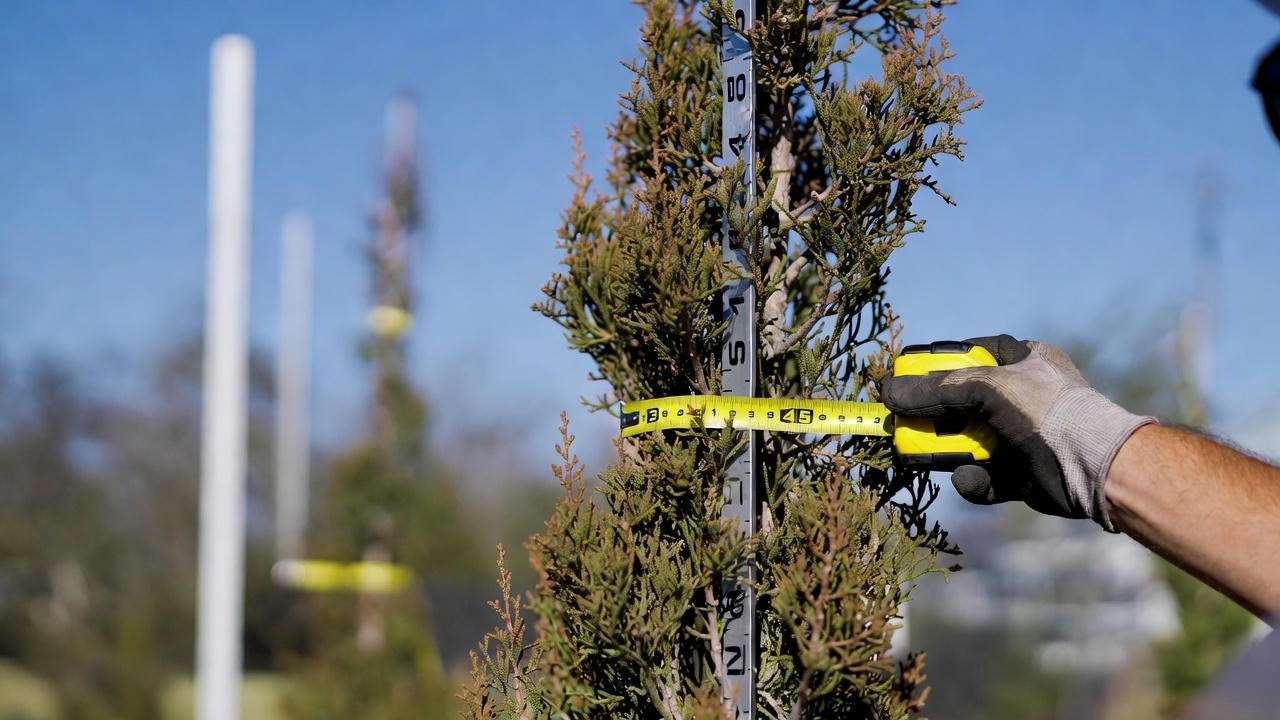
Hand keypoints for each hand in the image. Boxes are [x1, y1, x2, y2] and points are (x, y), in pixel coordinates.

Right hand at [883, 335, 1154, 530]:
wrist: (1097, 467)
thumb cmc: (1047, 411)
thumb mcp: (986, 388)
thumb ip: (936, 390)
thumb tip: (888, 392)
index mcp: (1023, 360)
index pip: (971, 354)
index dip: (938, 365)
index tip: (907, 376)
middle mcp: (1022, 396)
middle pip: (962, 403)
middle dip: (935, 417)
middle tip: (907, 424)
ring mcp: (1022, 436)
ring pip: (968, 442)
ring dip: (949, 452)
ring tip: (931, 456)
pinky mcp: (1021, 474)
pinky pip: (984, 477)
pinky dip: (974, 481)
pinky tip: (971, 479)